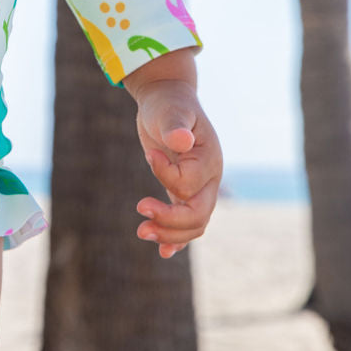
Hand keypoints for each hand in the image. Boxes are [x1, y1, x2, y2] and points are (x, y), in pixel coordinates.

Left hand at [129, 75, 222, 259]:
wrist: (167, 99)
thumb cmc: (168, 103)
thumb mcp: (169, 111)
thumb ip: (175, 127)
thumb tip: (181, 141)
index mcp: (209, 160)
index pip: (188, 184)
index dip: (165, 175)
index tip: (149, 153)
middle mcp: (209, 178)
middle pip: (198, 215)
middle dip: (170, 222)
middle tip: (140, 224)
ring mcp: (199, 187)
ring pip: (193, 223)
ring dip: (169, 233)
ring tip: (141, 231)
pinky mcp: (184, 190)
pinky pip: (187, 221)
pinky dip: (176, 237)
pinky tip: (163, 251)